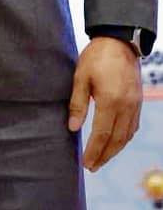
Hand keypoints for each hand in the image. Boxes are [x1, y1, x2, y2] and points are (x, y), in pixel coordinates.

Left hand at [68, 35, 142, 170]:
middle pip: (116, 140)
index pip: (101, 134)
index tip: (86, 163)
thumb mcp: (80, 77)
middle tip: (92, 167)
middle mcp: (126, 107)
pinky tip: (115, 142)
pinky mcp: (138, 102)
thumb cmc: (96, 57)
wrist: (119, 42)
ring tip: (102, 158)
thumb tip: (72, 128)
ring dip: (115, 150)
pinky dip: (124, 138)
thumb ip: (77, 104)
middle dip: (104, 155)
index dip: (94, 151)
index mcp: (110, 101)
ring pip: (127, 135)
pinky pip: (133, 126)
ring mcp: (135, 105)